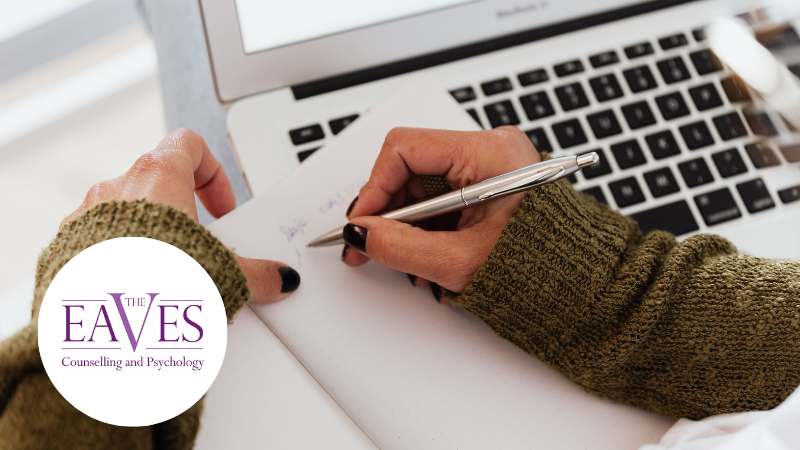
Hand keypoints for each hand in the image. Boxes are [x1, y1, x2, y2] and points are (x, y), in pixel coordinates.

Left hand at [61, 128, 298, 302]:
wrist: (99, 325)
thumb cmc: (152, 285)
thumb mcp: (222, 275)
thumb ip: (256, 273)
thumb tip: (278, 278)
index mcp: (156, 177)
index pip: (189, 144)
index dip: (213, 173)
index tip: (221, 208)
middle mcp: (116, 188)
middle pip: (157, 182)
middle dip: (183, 214)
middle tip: (200, 247)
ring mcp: (85, 217)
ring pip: (125, 213)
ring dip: (149, 237)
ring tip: (170, 276)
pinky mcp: (66, 249)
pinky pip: (98, 242)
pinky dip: (120, 259)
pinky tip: (138, 292)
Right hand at [342, 126, 540, 294]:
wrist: (581, 283)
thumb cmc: (541, 266)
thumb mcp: (459, 260)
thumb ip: (401, 246)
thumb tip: (362, 234)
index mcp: (490, 152)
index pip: (404, 148)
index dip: (375, 187)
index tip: (362, 222)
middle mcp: (491, 149)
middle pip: (411, 167)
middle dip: (388, 211)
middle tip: (369, 245)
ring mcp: (491, 165)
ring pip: (423, 185)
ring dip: (406, 224)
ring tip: (406, 261)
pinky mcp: (491, 182)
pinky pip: (443, 196)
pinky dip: (428, 225)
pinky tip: (425, 254)